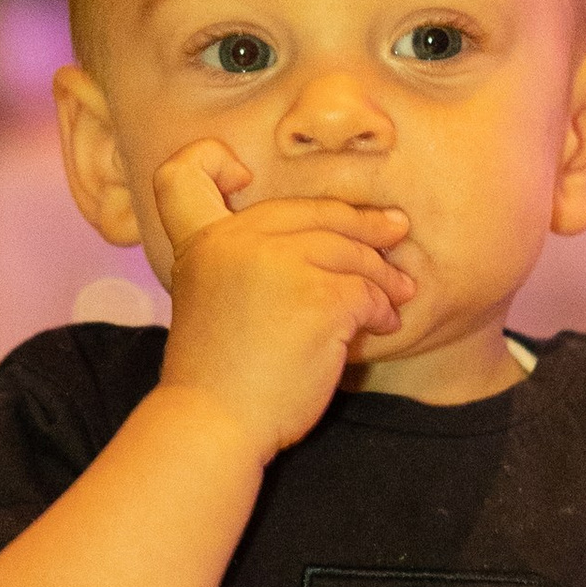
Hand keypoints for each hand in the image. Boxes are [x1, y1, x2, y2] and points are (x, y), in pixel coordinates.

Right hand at [151, 141, 408, 463]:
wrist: (212, 425)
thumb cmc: (217, 380)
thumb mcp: (210, 304)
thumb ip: (241, 266)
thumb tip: (320, 248)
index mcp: (202, 243)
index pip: (187, 172)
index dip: (210, 161)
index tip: (241, 173)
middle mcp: (236, 242)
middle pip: (310, 213)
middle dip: (360, 223)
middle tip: (395, 230)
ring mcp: (277, 265)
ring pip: (349, 252)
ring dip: (380, 274)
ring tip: (398, 293)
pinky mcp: (317, 297)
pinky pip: (365, 290)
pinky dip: (380, 308)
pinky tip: (381, 324)